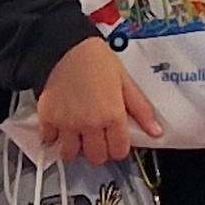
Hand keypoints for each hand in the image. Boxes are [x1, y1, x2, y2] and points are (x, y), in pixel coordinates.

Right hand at [32, 38, 163, 168]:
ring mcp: (67, 123)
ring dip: (74, 148)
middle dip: (98, 151)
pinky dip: (53, 137)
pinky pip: (49, 140)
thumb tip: (156, 131)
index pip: (118, 152)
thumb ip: (141, 109)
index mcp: (112, 115)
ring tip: (77, 134)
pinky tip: (60, 125)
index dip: (118, 148)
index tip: (115, 140)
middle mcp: (90, 123)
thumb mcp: (125, 81)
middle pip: (95, 158)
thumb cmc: (96, 60)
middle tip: (97, 136)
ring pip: (69, 155)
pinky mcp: (48, 118)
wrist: (65, 46)